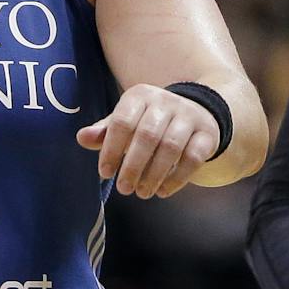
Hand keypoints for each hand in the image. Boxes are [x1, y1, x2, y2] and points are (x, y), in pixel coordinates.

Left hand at [75, 83, 218, 197]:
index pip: (122, 122)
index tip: (105, 172)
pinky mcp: (207, 133)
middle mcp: (166, 101)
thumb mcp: (126, 122)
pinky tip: (163, 191)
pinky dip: (177, 178)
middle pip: (147, 135)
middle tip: (124, 189)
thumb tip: (82, 138)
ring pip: (171, 147)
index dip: (112, 149)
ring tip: (143, 192)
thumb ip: (105, 132)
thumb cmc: (150, 122)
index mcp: (140, 96)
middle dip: (133, 166)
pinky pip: (193, 157)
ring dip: (154, 174)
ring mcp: (189, 116)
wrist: (195, 113)